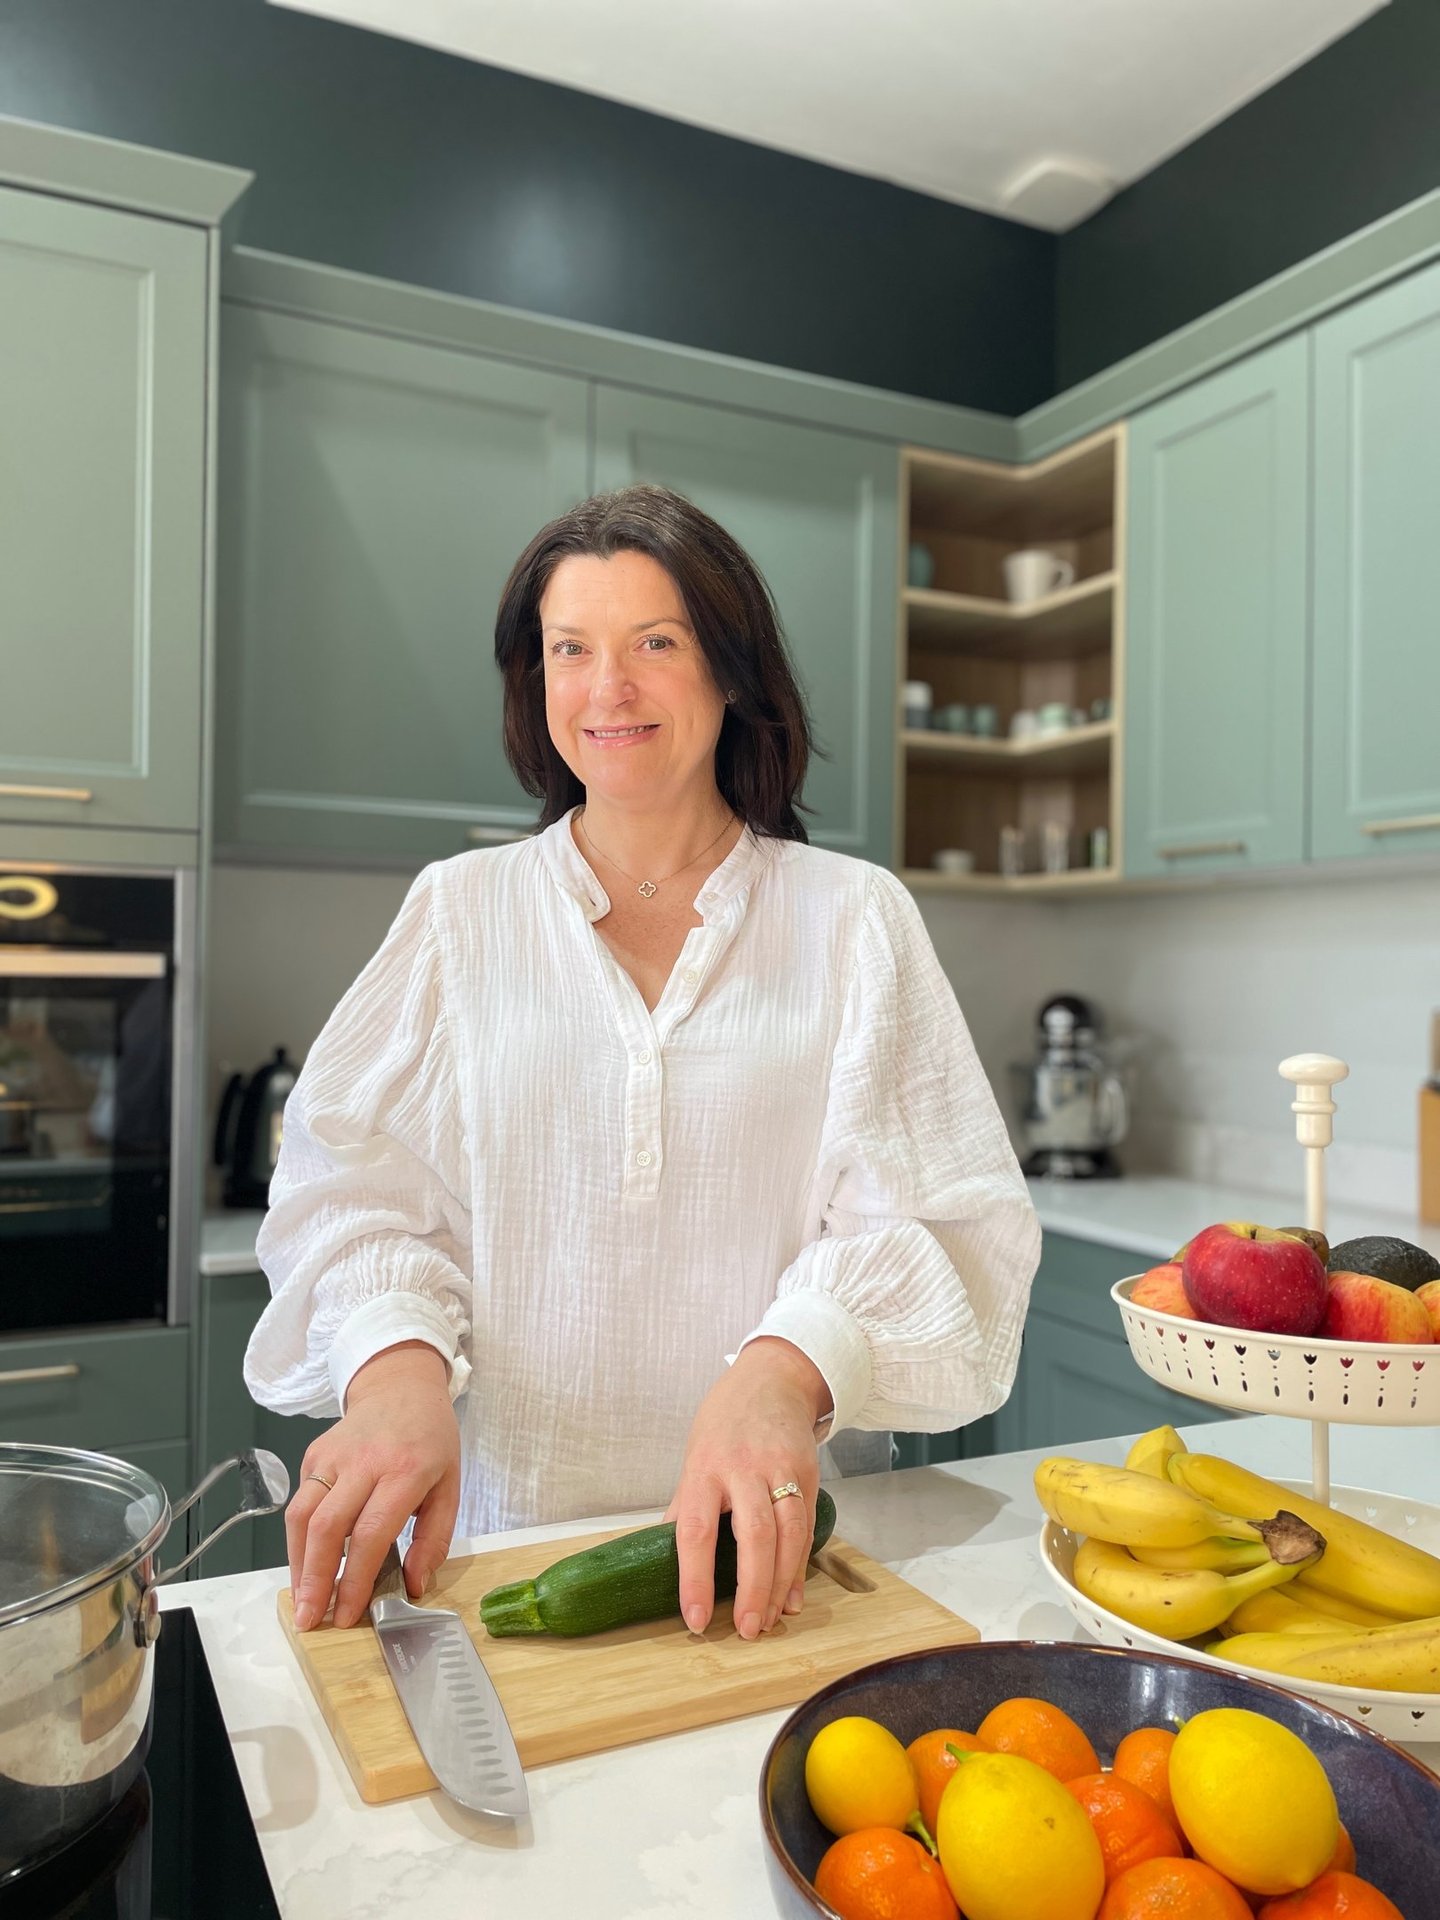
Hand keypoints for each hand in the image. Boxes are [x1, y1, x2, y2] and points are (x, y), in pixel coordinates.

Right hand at [285, 1341, 460, 1630]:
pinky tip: (308, 1563)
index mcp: (404, 1471)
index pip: (370, 1533)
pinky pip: (300, 1503)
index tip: (347, 1614)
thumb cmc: (431, 1440)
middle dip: (314, 1580)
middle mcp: (363, 1462)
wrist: (401, 1387)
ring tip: (303, 1599)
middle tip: (310, 1619)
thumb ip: (434, 1539)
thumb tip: (414, 1586)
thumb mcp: (450, 1487)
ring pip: (300, 1516)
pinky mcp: (313, 1455)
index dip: (353, 1579)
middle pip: (326, 1527)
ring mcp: (332, 1456)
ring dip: (297, 1564)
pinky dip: (299, 1539)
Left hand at [664, 1337, 830, 1640]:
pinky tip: (791, 1596)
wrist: (773, 1379)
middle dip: (750, 1589)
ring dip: (779, 1584)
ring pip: (787, 1535)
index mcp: (705, 1467)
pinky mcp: (809, 1475)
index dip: (694, 1578)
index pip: (696, 1530)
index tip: (694, 1618)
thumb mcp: (695, 1455)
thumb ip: (687, 1505)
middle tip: (745, 1630)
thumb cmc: (725, 1422)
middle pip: (753, 1536)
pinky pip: (806, 1528)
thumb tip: (665, 1553)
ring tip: (768, 1620)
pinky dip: (800, 1567)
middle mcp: (744, 1468)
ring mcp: (781, 1470)